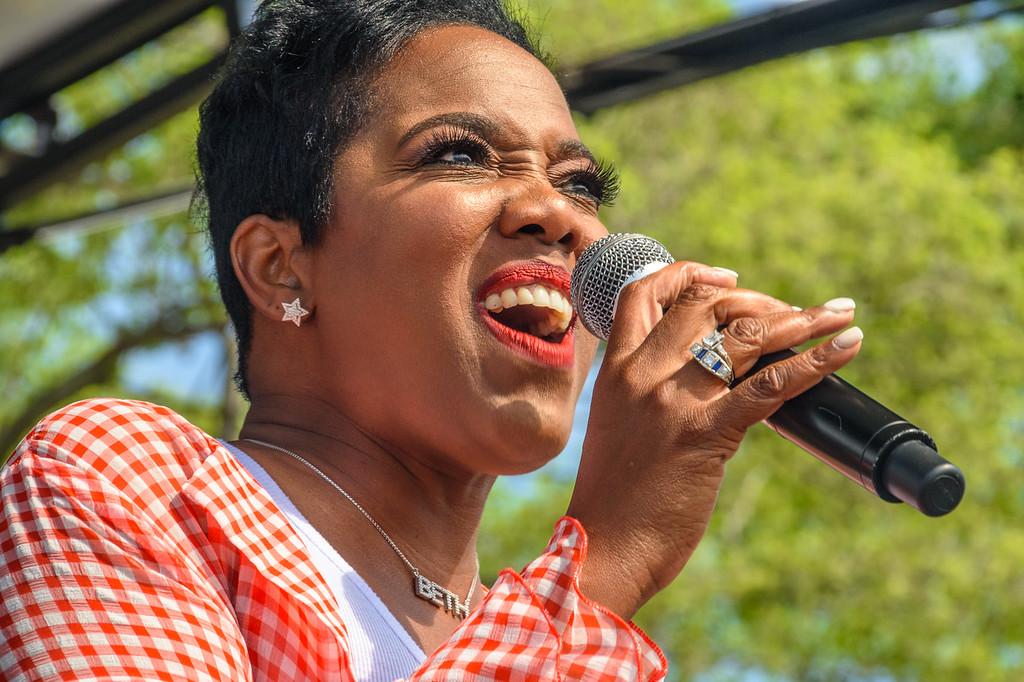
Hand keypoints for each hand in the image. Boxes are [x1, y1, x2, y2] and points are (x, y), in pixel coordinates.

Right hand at [565, 261, 861, 618]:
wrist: (602, 547)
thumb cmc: (615, 497)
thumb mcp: (617, 426)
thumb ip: (646, 392)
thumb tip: (702, 374)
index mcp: (616, 369)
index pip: (644, 292)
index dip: (689, 273)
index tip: (726, 277)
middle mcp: (641, 373)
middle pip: (705, 304)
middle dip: (756, 298)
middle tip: (789, 314)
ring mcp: (672, 400)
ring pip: (744, 335)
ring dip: (801, 318)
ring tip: (839, 314)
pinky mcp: (704, 433)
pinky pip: (770, 385)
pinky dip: (816, 360)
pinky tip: (846, 346)